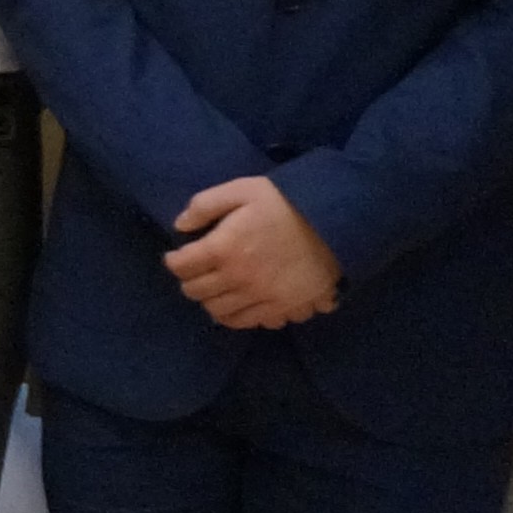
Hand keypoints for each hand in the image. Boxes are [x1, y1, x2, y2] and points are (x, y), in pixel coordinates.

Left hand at [165, 176, 341, 328]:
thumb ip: (205, 205)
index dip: (174, 260)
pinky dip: (240, 316)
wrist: (338, 221)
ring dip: (213, 301)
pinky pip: (251, 322)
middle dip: (190, 281)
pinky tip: (243, 301)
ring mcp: (262, 297)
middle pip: (196, 293)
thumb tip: (180, 225)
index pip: (181, 267)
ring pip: (219, 313)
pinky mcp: (284, 308)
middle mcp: (239, 279)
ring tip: (218, 287)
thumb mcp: (243, 190)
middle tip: (197, 271)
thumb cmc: (286, 202)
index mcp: (224, 248)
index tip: (178, 256)